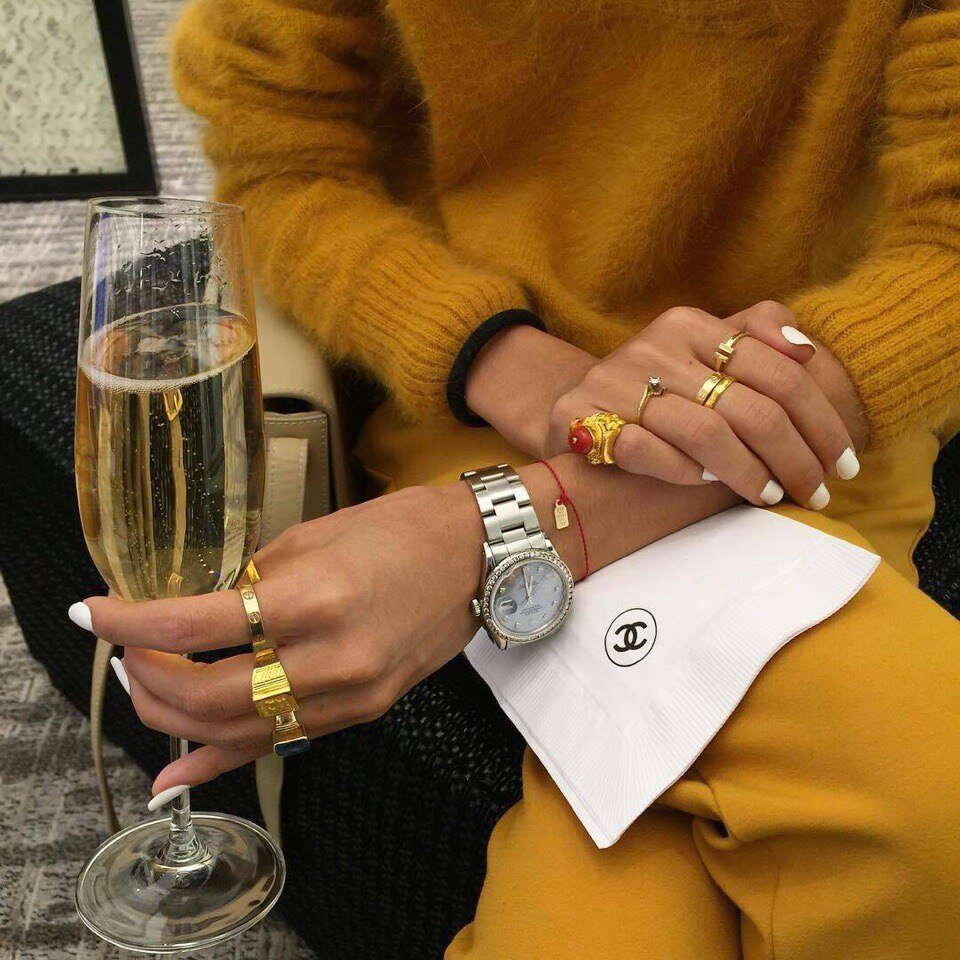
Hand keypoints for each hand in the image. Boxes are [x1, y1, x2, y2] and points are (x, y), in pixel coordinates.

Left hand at [79, 483, 483, 793]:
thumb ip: (253, 580)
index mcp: (315, 596)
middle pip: (208, 694)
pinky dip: (220, 759)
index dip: (131, 623)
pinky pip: (278, 744)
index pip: (197, 624)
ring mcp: (349, 694)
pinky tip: (176, 775)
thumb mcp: (313, 536)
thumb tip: (202, 613)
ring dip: (175, 717)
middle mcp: (331, 657)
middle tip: (125, 653)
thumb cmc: (400, 530)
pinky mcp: (361, 712)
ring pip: (237, 732)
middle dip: (147, 678)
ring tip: (147, 690)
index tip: (92, 612)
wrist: (475, 558)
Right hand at [472, 302, 864, 509]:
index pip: (781, 373)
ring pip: (706, 433)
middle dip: (796, 459)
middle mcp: (652, 346)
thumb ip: (754, 337)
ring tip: (771, 496)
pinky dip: (683, 471)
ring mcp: (614, 382)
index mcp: (690, 324)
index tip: (843, 463)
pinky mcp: (581, 419)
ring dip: (749, 473)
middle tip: (816, 493)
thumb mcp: (701, 352)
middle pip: (752, 409)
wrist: (573, 407)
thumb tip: (806, 349)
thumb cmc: (654, 389)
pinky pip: (645, 450)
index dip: (822, 423)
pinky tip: (707, 483)